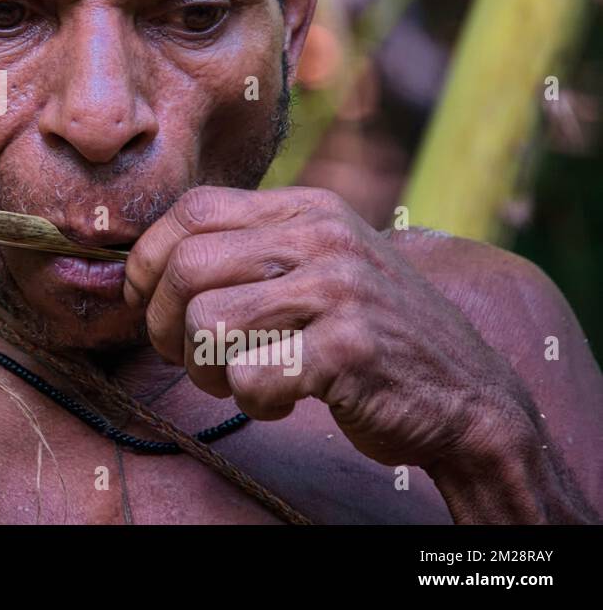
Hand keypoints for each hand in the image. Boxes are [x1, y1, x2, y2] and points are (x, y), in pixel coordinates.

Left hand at [123, 186, 534, 472]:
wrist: (471, 396)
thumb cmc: (369, 333)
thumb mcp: (319, 264)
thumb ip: (247, 250)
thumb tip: (139, 266)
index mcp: (308, 207)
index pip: (190, 209)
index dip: (147, 259)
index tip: (144, 300)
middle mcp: (323, 237)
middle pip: (185, 267)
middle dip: (165, 324)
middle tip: (189, 356)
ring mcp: (339, 290)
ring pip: (207, 325)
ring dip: (207, 370)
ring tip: (243, 378)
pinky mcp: (349, 350)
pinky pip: (249, 377)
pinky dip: (253, 402)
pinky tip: (286, 399)